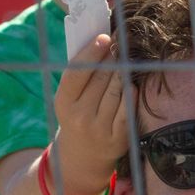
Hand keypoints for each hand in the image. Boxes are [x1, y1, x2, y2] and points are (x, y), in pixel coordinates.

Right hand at [51, 33, 129, 194]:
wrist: (83, 157)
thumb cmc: (77, 117)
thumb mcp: (70, 100)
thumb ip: (81, 76)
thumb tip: (100, 41)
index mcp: (63, 104)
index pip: (77, 73)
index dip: (91, 53)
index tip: (103, 37)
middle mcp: (80, 117)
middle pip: (101, 78)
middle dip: (112, 58)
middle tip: (119, 43)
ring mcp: (100, 129)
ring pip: (117, 90)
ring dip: (123, 72)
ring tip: (124, 61)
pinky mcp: (118, 137)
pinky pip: (129, 106)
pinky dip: (131, 92)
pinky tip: (131, 83)